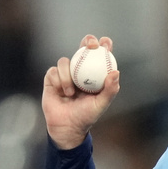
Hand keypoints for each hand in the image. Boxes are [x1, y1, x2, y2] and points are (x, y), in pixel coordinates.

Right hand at [42, 34, 119, 149]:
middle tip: (91, 45)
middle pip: (83, 49)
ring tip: (72, 93)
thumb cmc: (86, 116)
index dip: (103, 45)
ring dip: (69, 75)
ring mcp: (65, 73)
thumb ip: (110, 90)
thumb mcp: (101, 104)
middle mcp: (80, 71)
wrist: (67, 126)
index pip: (100, 56)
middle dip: (87, 42)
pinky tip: (63, 92)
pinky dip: (59, 81)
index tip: (105, 42)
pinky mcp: (52, 78)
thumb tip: (115, 73)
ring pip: (66, 61)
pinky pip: (54, 71)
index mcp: (94, 75)